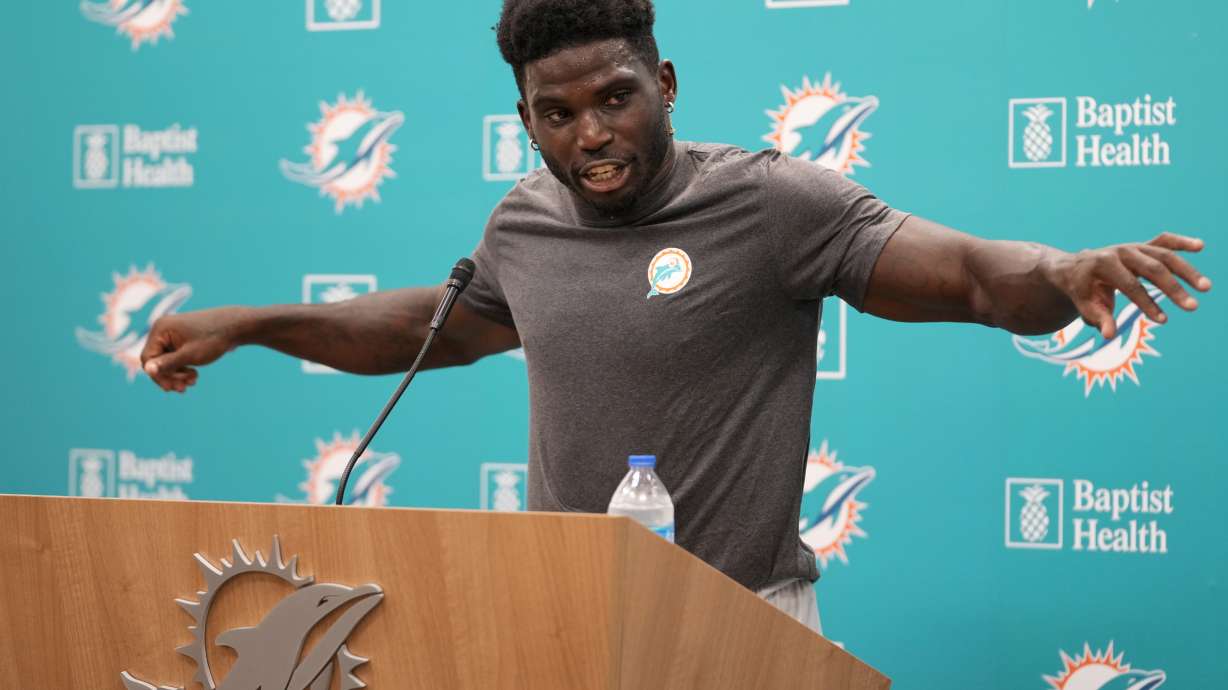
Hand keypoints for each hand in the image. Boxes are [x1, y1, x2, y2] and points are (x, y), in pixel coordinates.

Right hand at [140, 308, 244, 392]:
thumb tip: (147, 370)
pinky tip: (194, 376)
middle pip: (156, 360)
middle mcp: (163, 329)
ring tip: (192, 382)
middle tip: (183, 389)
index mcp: (160, 329)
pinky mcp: (181, 338)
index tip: (173, 388)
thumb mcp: (190, 355)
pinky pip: (175, 356)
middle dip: (170, 376)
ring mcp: (172, 333)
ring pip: (167, 360)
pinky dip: (183, 368)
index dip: (158, 375)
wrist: (236, 326)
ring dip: (178, 374)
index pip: (148, 358)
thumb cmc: (214, 339)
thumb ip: (168, 363)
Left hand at [1046, 232, 1211, 339]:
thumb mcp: (1084, 306)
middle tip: (1192, 307)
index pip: (1129, 285)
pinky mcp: (1143, 246)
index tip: (1162, 321)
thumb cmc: (1082, 291)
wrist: (1076, 268)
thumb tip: (1109, 335)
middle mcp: (1121, 251)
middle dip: (1173, 289)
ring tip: (1206, 287)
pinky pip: (1164, 241)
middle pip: (1152, 268)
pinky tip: (1200, 245)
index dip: (1146, 303)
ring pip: (1164, 256)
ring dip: (1187, 271)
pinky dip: (1182, 242)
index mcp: (1103, 264)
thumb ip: (1098, 319)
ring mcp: (1133, 247)